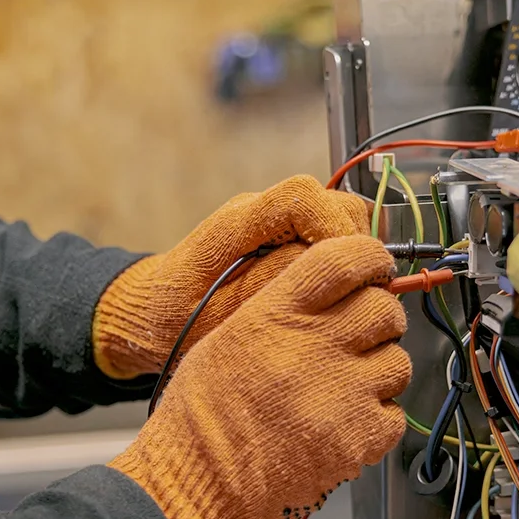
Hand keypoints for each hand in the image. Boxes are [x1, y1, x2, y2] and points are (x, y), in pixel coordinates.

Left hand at [92, 175, 369, 378]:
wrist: (153, 314)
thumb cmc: (175, 321)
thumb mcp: (214, 317)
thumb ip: (264, 290)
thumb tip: (318, 272)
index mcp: (234, 226)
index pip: (299, 197)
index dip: (336, 227)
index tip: (355, 266)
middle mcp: (257, 214)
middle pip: (332, 201)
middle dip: (357, 243)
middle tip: (365, 288)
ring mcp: (274, 222)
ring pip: (341, 215)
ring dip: (357, 251)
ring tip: (356, 293)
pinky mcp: (286, 237)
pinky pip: (332, 235)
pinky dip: (348, 259)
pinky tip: (344, 293)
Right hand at [108, 236, 410, 518]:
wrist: (200, 479)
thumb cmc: (205, 414)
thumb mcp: (228, 336)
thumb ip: (281, 307)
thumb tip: (332, 292)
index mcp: (277, 313)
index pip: (345, 259)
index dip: (369, 258)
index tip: (375, 267)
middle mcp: (314, 345)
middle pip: (385, 309)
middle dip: (379, 320)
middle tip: (362, 336)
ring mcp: (342, 391)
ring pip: (398, 361)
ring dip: (380, 372)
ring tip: (346, 388)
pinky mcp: (358, 436)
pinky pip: (394, 415)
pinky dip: (377, 420)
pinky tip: (345, 424)